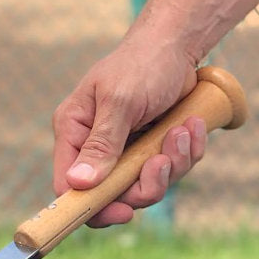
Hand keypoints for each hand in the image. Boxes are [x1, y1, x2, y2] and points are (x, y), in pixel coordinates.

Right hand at [51, 37, 204, 226]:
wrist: (175, 46)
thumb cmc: (140, 65)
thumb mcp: (120, 102)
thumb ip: (101, 144)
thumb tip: (78, 184)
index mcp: (72, 132)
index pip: (67, 185)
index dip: (90, 206)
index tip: (123, 213)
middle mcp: (93, 146)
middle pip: (111, 195)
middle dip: (144, 184)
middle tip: (162, 161)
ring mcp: (122, 150)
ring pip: (144, 185)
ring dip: (172, 163)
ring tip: (183, 130)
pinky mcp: (149, 148)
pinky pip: (169, 170)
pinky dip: (186, 153)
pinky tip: (191, 126)